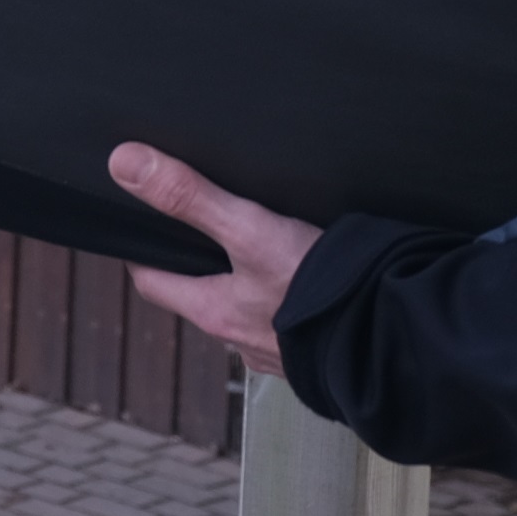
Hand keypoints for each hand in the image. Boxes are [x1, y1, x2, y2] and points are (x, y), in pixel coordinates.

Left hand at [109, 143, 319, 375]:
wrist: (391, 339)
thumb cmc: (319, 293)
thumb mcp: (250, 230)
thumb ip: (191, 197)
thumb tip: (125, 164)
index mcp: (214, 313)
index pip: (153, 282)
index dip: (142, 253)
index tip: (138, 227)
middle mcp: (242, 339)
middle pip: (203, 295)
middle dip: (203, 264)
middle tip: (207, 225)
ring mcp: (282, 350)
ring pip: (250, 309)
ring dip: (251, 283)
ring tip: (266, 244)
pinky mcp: (319, 351)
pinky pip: (294, 320)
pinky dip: (293, 298)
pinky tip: (312, 277)